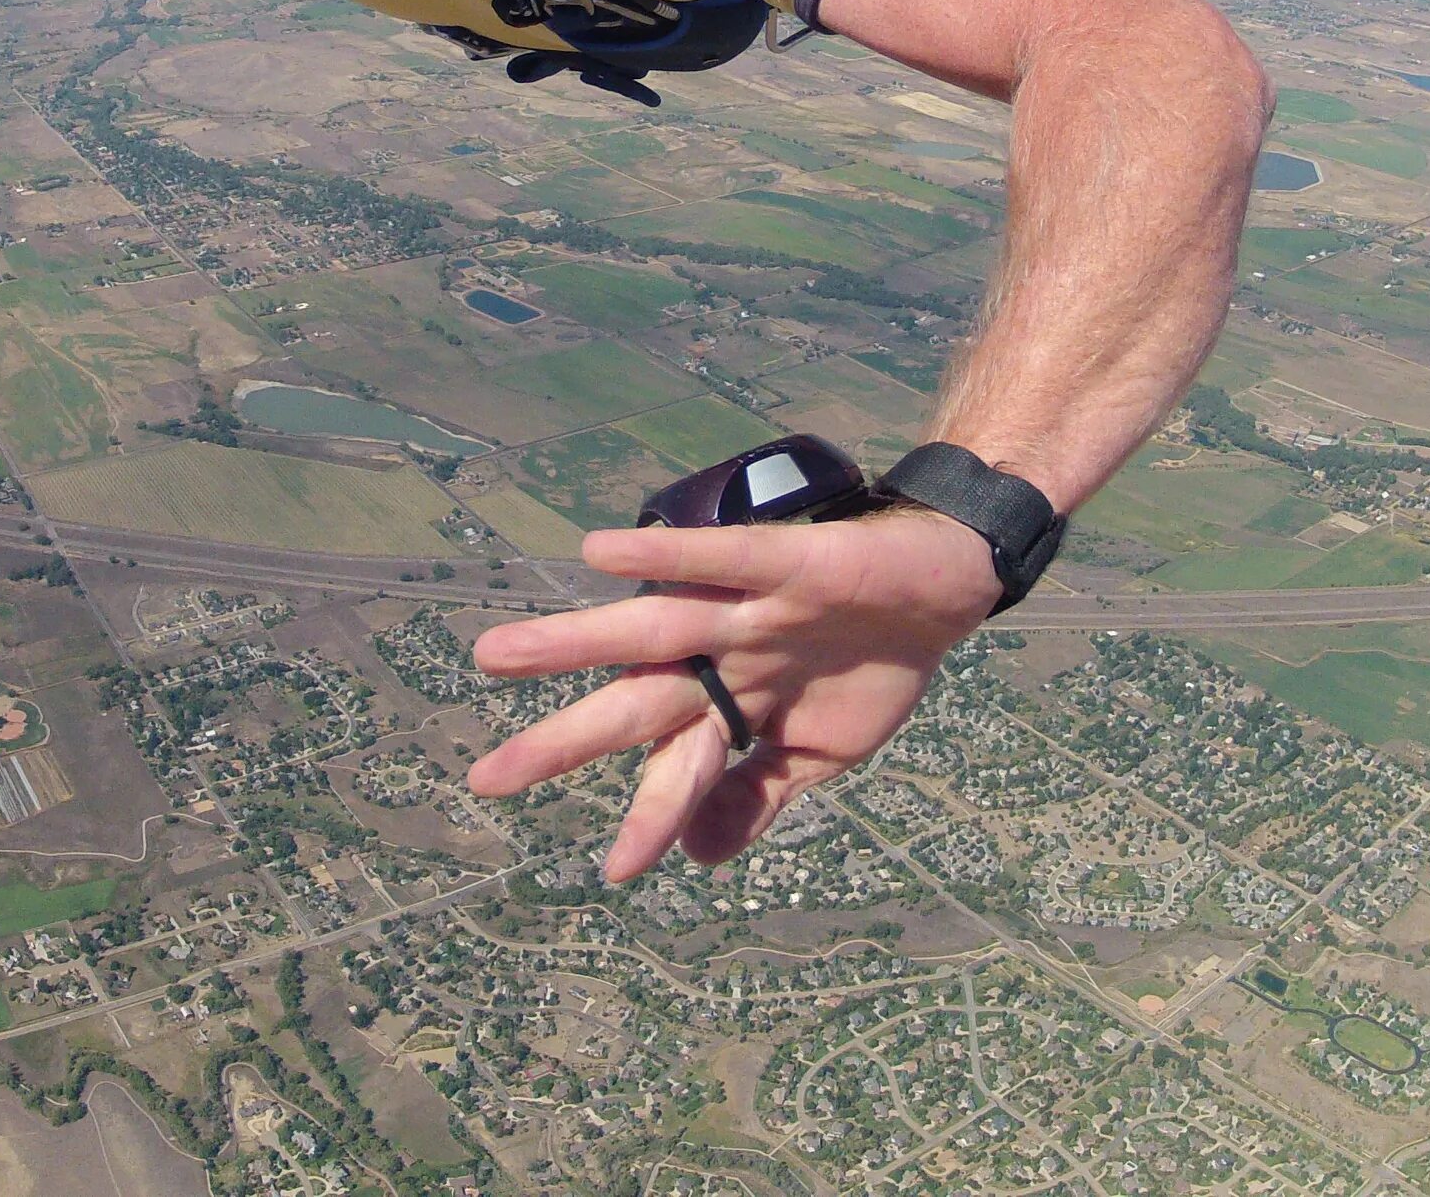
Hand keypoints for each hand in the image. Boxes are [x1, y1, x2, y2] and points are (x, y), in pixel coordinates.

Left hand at [466, 509, 1001, 882]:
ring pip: (647, 629)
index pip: (676, 770)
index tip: (614, 874)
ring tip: (496, 657)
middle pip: (631, 702)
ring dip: (573, 642)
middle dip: (564, 743)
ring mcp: (745, 609)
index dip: (650, 818)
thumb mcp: (824, 753)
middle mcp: (721, 658)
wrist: (945, 585)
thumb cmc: (875, 665)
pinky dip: (662, 557)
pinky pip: (714, 558)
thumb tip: (697, 858)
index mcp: (731, 706)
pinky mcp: (779, 561)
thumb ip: (758, 796)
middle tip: (484, 779)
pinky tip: (599, 553)